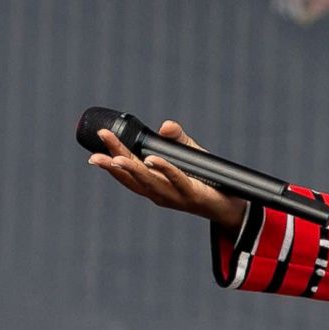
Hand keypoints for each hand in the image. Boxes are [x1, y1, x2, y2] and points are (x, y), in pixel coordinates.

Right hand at [86, 119, 246, 232]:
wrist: (233, 204)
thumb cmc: (207, 178)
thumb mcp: (189, 154)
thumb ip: (176, 139)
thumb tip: (165, 125)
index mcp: (153, 184)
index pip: (126, 172)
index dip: (110, 160)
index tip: (95, 148)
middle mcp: (159, 193)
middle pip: (132, 178)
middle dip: (113, 164)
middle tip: (95, 152)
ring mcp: (175, 196)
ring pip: (150, 182)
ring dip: (132, 170)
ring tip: (117, 158)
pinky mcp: (193, 195)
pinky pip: (177, 180)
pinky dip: (164, 169)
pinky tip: (153, 159)